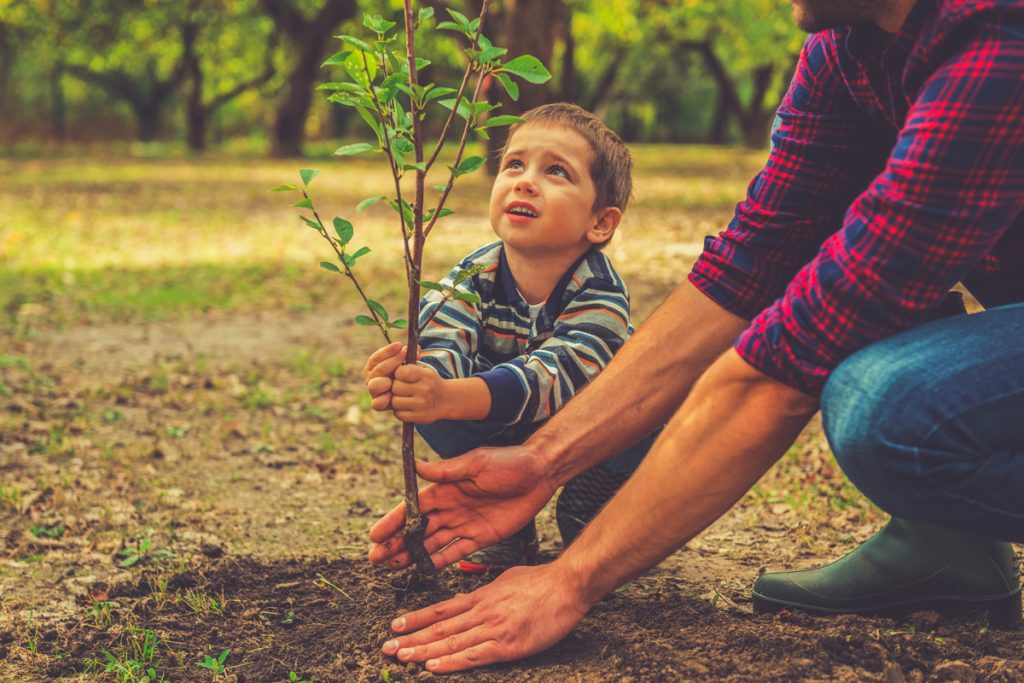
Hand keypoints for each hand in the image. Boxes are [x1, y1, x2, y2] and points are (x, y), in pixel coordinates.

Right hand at [363, 342, 405, 411]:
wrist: (410, 394)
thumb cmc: (406, 375)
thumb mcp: (408, 364)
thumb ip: (410, 356)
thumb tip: (417, 349)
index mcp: (373, 367)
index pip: (376, 358)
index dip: (387, 351)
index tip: (399, 345)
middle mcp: (371, 379)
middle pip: (377, 370)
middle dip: (391, 361)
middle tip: (404, 355)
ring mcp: (374, 392)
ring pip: (374, 386)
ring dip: (384, 381)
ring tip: (395, 378)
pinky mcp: (378, 404)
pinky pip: (376, 404)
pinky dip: (383, 399)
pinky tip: (391, 395)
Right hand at [368, 446, 556, 569]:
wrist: (539, 474)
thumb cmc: (509, 463)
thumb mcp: (477, 463)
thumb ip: (447, 471)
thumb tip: (415, 466)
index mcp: (446, 488)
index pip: (413, 507)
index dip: (393, 521)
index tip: (375, 535)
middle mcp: (451, 507)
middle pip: (418, 529)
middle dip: (396, 543)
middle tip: (376, 559)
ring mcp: (464, 523)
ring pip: (432, 543)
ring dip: (412, 554)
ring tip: (392, 567)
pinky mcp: (481, 537)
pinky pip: (456, 552)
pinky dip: (439, 561)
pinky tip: (422, 570)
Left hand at [381, 562, 590, 672]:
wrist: (567, 585)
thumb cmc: (542, 582)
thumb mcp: (506, 580)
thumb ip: (485, 592)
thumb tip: (466, 599)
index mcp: (482, 597)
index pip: (442, 610)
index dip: (417, 618)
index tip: (396, 625)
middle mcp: (482, 611)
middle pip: (440, 628)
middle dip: (411, 638)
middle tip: (387, 647)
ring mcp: (493, 628)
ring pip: (451, 642)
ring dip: (423, 651)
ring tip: (401, 657)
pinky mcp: (507, 644)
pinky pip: (474, 655)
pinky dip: (451, 662)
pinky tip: (433, 667)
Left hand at [391, 363, 447, 423]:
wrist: (446, 399)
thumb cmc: (428, 382)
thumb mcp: (423, 369)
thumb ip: (408, 364)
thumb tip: (395, 357)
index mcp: (425, 375)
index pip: (400, 372)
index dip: (397, 374)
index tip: (401, 376)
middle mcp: (424, 389)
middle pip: (395, 387)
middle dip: (395, 387)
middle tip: (402, 388)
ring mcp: (422, 404)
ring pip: (395, 401)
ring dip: (396, 400)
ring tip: (404, 398)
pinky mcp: (419, 417)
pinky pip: (398, 414)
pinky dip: (399, 411)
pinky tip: (406, 407)